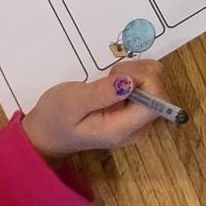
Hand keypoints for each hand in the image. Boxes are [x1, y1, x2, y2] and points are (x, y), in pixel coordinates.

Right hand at [22, 62, 170, 156]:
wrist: (45, 133)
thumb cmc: (55, 118)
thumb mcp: (72, 103)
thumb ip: (101, 93)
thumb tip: (130, 82)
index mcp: (125, 129)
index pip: (158, 101)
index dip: (145, 79)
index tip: (118, 75)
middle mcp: (138, 127)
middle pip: (159, 90)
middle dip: (138, 73)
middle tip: (110, 77)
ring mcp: (138, 119)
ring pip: (155, 82)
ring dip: (135, 72)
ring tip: (108, 81)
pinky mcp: (135, 110)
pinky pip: (147, 85)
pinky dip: (133, 75)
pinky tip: (113, 82)